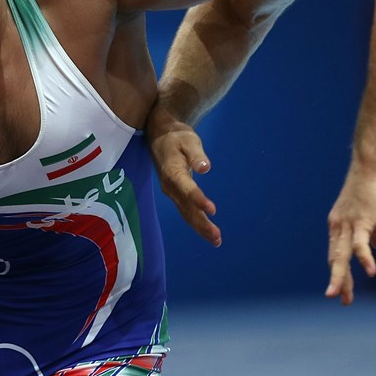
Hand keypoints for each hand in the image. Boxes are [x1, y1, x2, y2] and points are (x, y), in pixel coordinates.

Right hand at [147, 104, 220, 245]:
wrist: (158, 135)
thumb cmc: (176, 136)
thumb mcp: (188, 139)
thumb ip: (197, 155)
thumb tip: (206, 168)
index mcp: (173, 172)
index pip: (187, 189)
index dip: (199, 200)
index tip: (213, 210)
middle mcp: (170, 186)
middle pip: (187, 209)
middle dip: (202, 224)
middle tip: (217, 238)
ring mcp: (171, 192)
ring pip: (186, 213)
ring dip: (200, 227)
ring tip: (216, 240)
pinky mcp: (175, 193)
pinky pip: (185, 211)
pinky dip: (196, 221)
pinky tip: (206, 230)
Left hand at [325, 162, 375, 304]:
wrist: (372, 164)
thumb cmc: (374, 185)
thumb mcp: (374, 213)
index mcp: (338, 225)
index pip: (336, 255)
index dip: (340, 274)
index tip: (343, 293)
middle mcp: (338, 226)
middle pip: (335, 259)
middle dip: (339, 282)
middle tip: (341, 300)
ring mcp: (348, 223)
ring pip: (342, 255)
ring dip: (342, 277)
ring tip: (341, 296)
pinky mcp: (361, 219)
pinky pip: (361, 243)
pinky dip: (364, 258)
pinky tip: (370, 272)